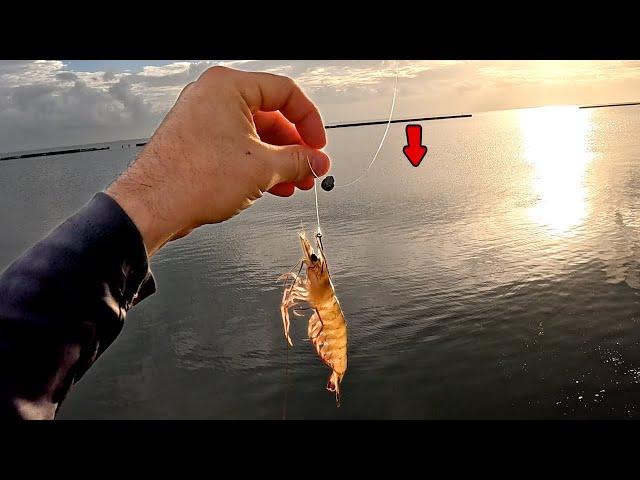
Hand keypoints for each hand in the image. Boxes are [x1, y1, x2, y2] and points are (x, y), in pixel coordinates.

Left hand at [106, 66, 330, 255]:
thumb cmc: (191, 179)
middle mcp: (212, 97)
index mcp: (228, 87)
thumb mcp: (262, 168)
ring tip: (296, 181)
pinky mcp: (197, 143)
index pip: (285, 92)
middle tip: (310, 167)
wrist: (153, 207)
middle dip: (295, 147)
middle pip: (270, 115)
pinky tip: (273, 185)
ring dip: (279, 160)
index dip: (309, 121)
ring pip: (254, 135)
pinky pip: (236, 148)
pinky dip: (258, 165)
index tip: (318, 144)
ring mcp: (203, 120)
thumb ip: (298, 161)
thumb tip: (317, 162)